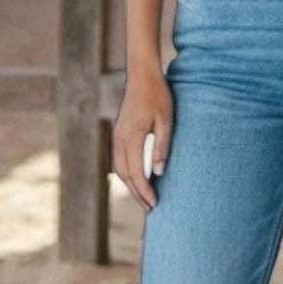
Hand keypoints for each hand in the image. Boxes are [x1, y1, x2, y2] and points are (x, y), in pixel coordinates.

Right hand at [112, 67, 172, 210]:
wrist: (142, 76)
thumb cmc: (158, 95)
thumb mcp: (166, 120)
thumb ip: (161, 146)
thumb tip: (159, 172)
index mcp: (130, 138)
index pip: (136, 173)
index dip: (144, 190)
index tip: (154, 203)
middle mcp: (119, 140)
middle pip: (125, 176)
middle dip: (137, 193)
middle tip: (151, 208)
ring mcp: (116, 137)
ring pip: (119, 170)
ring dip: (131, 185)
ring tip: (145, 197)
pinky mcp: (118, 133)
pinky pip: (119, 160)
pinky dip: (127, 173)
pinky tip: (137, 178)